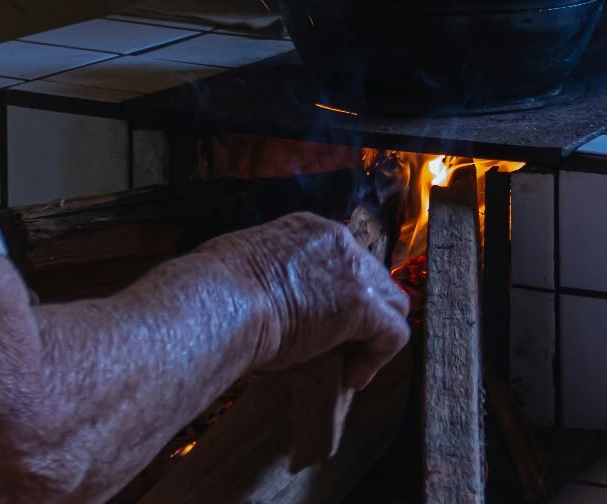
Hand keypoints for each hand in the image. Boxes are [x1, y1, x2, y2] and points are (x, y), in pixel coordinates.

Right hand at [196, 212, 411, 389]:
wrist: (222, 300)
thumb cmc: (213, 289)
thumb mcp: (239, 264)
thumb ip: (262, 274)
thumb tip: (254, 296)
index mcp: (308, 228)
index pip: (343, 258)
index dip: (338, 291)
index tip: (321, 320)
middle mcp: (338, 241)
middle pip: (373, 277)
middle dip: (363, 310)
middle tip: (341, 343)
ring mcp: (355, 272)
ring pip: (391, 302)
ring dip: (374, 333)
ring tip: (349, 363)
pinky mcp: (364, 308)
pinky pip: (393, 334)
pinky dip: (378, 358)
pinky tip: (352, 377)